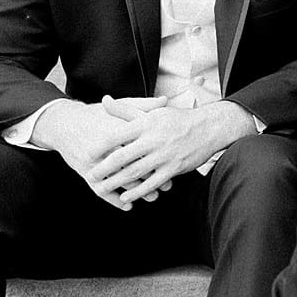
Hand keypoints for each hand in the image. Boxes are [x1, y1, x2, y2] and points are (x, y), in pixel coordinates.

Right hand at [30, 96, 168, 209]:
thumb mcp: (119, 106)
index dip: (157, 155)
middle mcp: (106, 147)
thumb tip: (165, 100)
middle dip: (150, 177)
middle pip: (131, 165)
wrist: (63, 123)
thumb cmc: (97, 114)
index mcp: (117, 130)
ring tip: (153, 196)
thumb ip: (142, 106)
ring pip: (118, 180)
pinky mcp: (84, 172)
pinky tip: (128, 206)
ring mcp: (94, 162)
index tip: (173, 161)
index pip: (141, 145)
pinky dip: (113, 200)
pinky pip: (99, 189)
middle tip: (167, 184)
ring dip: (136, 192)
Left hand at [88, 100, 255, 204]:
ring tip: (101, 188)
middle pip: (122, 157)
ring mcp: (164, 155)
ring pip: (135, 172)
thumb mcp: (151, 111)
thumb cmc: (177, 119)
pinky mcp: (174, 168)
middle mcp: (154, 139)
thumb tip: (105, 100)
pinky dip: (138, 191)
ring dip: (115, 183)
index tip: (87, 154)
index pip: (117, 136)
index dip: (100, 147)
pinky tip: (126, 196)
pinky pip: (152, 183)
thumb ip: (125, 109)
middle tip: (90, 175)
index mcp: (146, 124)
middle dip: (103, 168)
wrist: (209, 128)